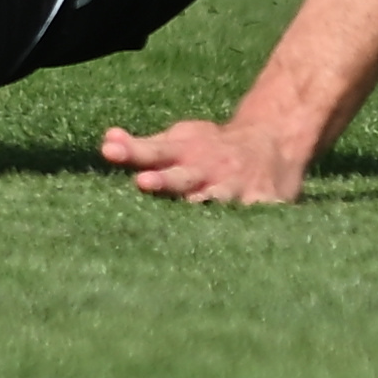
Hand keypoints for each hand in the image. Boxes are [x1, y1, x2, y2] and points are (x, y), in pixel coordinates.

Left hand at [99, 114, 309, 203]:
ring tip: (192, 205)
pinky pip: (257, 216)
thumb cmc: (211, 147)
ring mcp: (235, 185)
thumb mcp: (179, 139)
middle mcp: (208, 167)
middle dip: (164, 180)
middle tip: (143, 182)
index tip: (109, 151)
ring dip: (205, 201)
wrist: (271, 142)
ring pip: (217, 198)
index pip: (152, 151)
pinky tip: (242, 237)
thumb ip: (144, 147)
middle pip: (182, 176)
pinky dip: (251, 223)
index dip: (132, 151)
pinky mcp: (263, 201)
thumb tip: (106, 142)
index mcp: (185, 150)